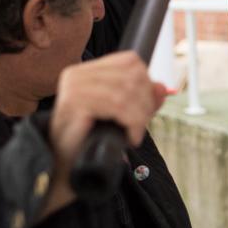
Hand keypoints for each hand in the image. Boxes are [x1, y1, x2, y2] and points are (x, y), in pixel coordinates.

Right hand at [45, 52, 170, 214]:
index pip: (130, 60)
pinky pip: (118, 107)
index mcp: (85, 71)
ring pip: (128, 92)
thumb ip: (142, 98)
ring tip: (136, 133)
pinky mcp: (75, 105)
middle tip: (142, 123)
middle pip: (132, 75)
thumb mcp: (121, 114)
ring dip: (140, 116)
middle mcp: (77, 74)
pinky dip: (133, 123)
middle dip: (146, 101)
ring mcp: (74, 88)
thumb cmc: (90, 139)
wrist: (65, 167)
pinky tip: (130, 138)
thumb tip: (162, 88)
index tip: (146, 106)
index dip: (146, 82)